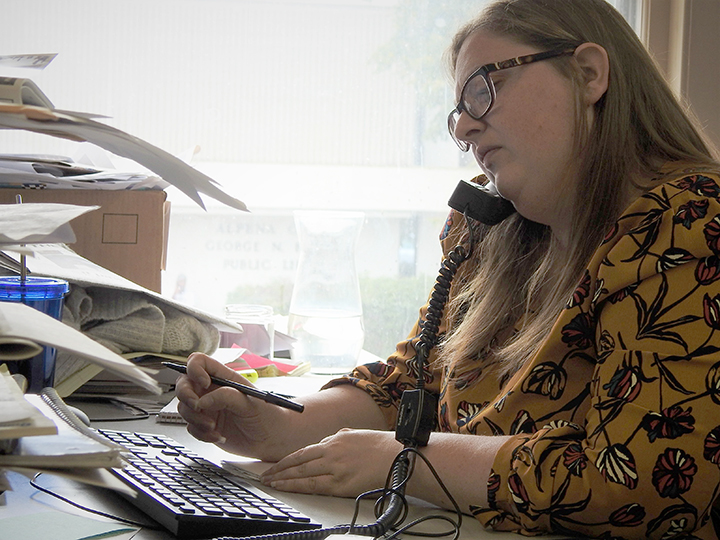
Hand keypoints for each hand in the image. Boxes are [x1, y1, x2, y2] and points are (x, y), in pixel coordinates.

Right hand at [175, 352, 289, 459]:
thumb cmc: (268, 415)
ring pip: (184, 408)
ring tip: (213, 427)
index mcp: (224, 377)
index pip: (199, 362)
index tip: (204, 383)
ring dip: (195, 419)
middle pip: (184, 384)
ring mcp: (207, 408)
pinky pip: (191, 427)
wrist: (272, 440)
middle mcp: (212, 391)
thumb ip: (226, 397)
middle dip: (186, 396)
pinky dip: (201, 434)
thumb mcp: (250, 403)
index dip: (195, 369)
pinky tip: (218, 436)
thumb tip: (203, 401)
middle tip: (198, 408)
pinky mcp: (205, 426)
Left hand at [260, 428, 401, 497]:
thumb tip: (329, 443)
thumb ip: (340, 439)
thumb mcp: (357, 435)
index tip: (277, 465)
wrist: (399, 456)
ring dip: (283, 479)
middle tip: (265, 475)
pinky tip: (285, 488)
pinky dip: (296, 487)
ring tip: (270, 483)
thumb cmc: (382, 447)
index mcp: (335, 439)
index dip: (288, 459)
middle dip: (279, 469)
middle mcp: (332, 452)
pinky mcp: (341, 484)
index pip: (305, 451)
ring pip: (301, 474)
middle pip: (298, 461)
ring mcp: (335, 468)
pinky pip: (313, 487)